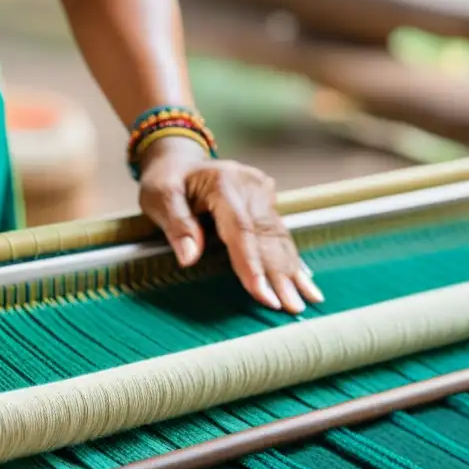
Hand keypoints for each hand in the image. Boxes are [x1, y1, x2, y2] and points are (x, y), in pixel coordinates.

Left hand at [137, 137, 322, 313]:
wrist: (179, 160)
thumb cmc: (166, 180)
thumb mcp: (159, 197)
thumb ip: (177, 225)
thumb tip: (190, 258)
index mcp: (224, 183)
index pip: (241, 229)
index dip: (252, 264)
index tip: (263, 295)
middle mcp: (250, 186)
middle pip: (267, 236)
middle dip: (280, 275)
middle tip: (293, 308)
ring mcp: (262, 192)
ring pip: (279, 236)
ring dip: (292, 271)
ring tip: (310, 299)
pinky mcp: (266, 202)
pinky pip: (279, 233)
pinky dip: (290, 259)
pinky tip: (306, 280)